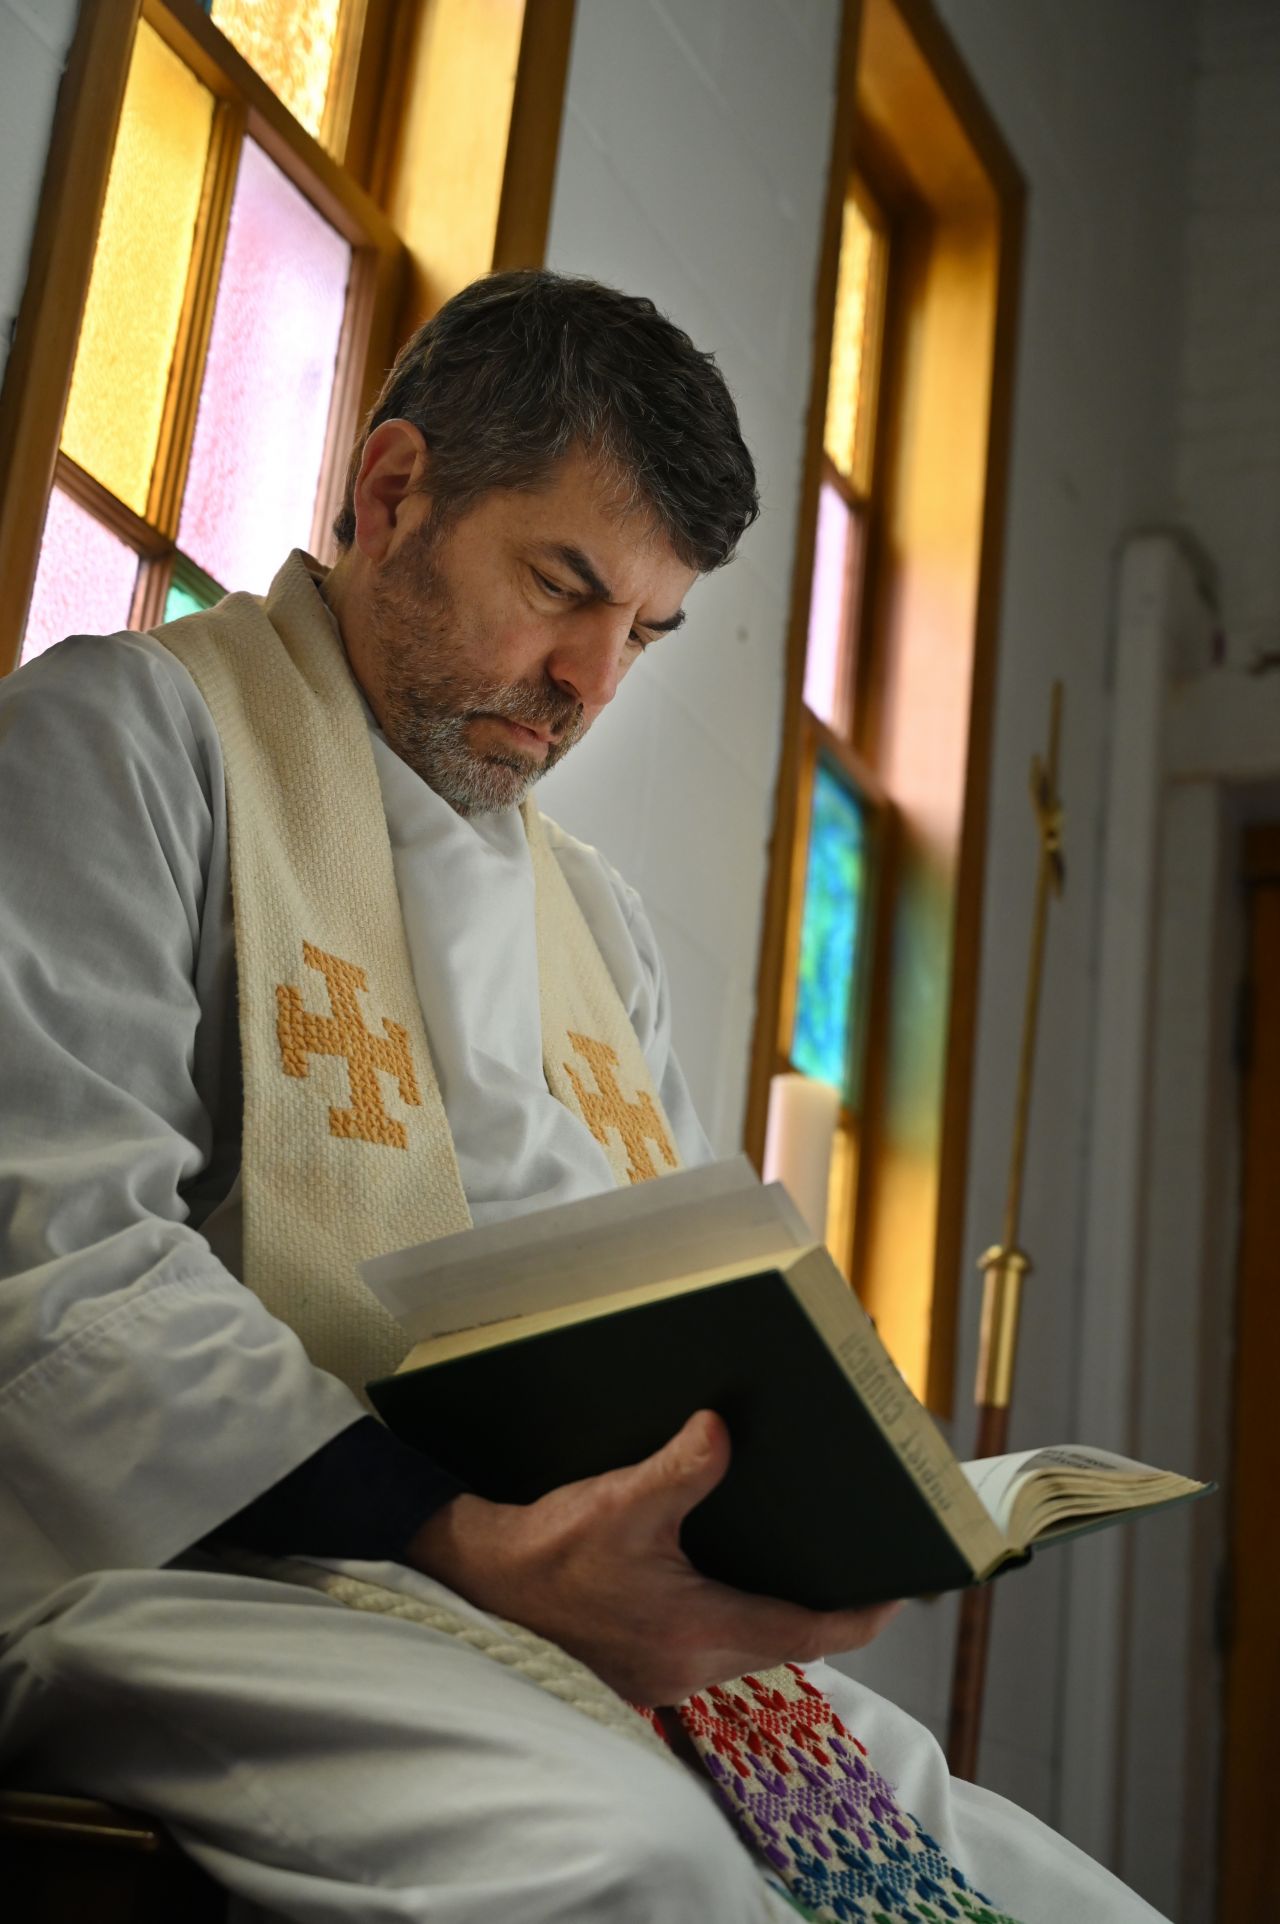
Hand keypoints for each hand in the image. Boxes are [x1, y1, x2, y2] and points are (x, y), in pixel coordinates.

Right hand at [405, 1409, 900, 1704]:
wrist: (474, 1584)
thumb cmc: (544, 1550)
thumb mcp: (616, 1501)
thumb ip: (678, 1470)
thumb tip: (721, 1429)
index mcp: (696, 1632)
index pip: (806, 1632)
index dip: (859, 1614)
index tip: (898, 1591)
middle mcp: (689, 1666)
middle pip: (785, 1641)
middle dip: (823, 1606)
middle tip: (857, 1561)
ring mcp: (665, 1674)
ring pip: (748, 1643)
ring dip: (777, 1608)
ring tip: (801, 1557)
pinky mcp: (643, 1665)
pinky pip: (712, 1642)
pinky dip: (735, 1611)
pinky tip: (727, 1569)